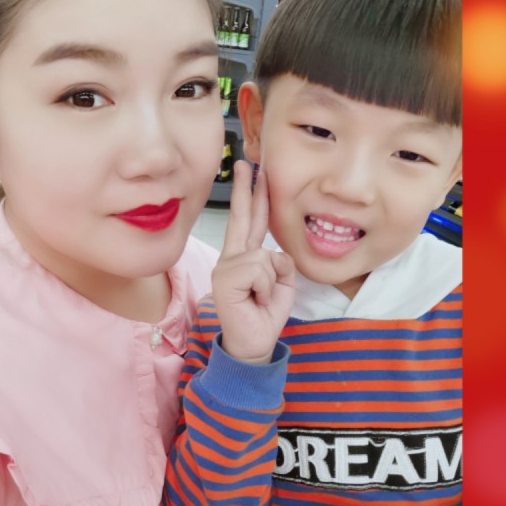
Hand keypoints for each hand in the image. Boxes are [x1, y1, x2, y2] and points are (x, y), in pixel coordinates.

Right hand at [213, 160, 294, 363]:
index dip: (254, 196)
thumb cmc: (265, 315)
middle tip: (247, 162)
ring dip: (271, 282)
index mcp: (246, 257)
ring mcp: (225, 266)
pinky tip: (255, 301)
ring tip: (260, 299)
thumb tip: (271, 251)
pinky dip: (266, 288)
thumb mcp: (281, 283)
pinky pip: (259, 269)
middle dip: (248, 189)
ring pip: (264, 255)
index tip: (253, 172)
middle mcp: (232, 257)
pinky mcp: (224, 277)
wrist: (253, 343)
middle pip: (243, 217)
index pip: (252, 221)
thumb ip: (279, 261)